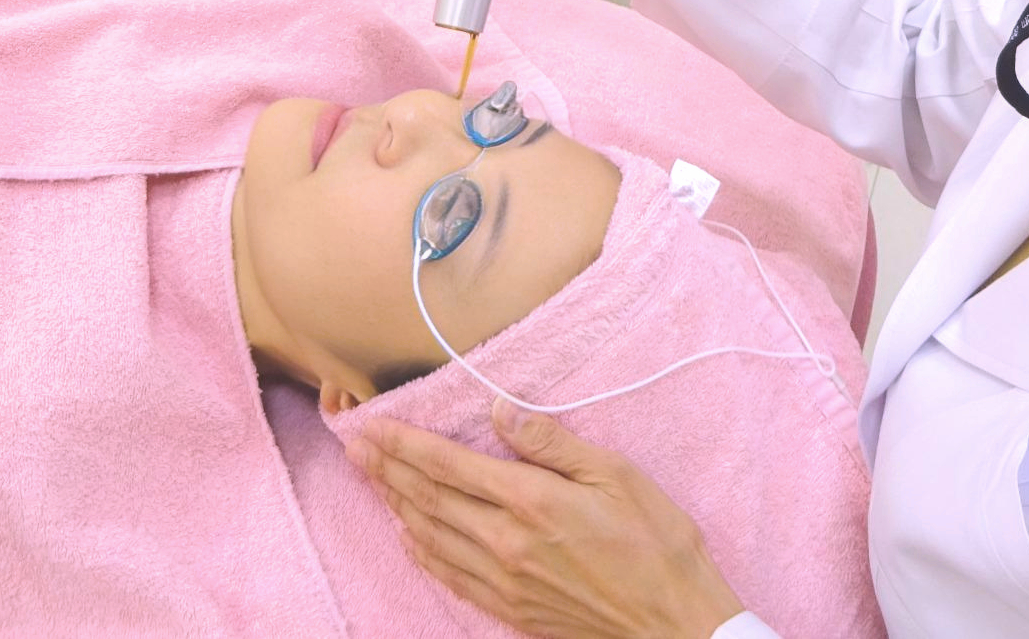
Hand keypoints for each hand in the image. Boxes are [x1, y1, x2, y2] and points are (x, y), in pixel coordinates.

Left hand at [349, 399, 745, 638]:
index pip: (449, 465)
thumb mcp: (616, 474)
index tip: (374, 425)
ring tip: (371, 480)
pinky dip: (423, 553)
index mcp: (531, 501)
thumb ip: (552, 442)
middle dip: (387, 469)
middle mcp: (507, 542)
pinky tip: (409, 537)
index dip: (405, 444)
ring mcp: (505, 581)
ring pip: (432, 537)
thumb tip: (501, 410)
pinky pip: (452, 577)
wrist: (675, 625)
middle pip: (429, 499)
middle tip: (354, 446)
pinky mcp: (512, 609)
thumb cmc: (657, 544)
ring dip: (396, 505)